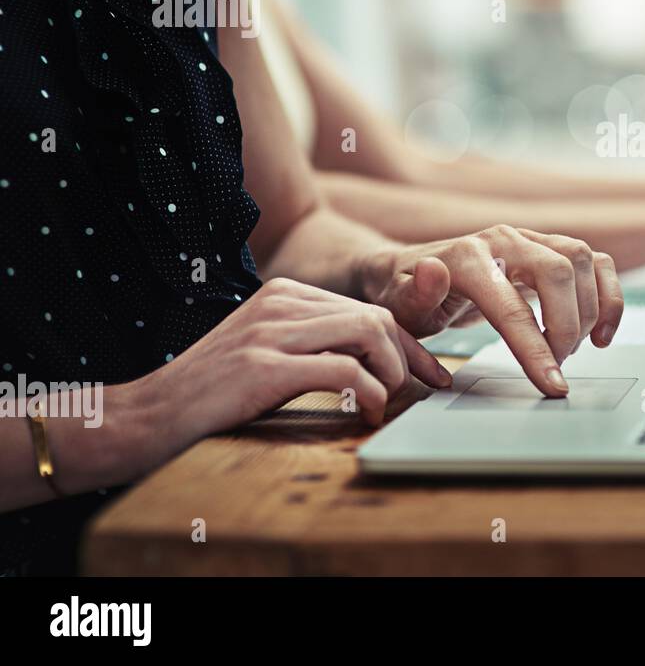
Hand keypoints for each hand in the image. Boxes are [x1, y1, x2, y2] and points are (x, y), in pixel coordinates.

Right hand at [133, 278, 452, 446]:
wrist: (150, 413)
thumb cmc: (213, 391)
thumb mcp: (267, 351)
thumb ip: (312, 344)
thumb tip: (376, 361)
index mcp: (283, 294)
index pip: (366, 308)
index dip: (407, 342)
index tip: (431, 371)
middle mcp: (280, 303)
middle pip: (375, 316)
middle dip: (409, 355)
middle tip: (423, 388)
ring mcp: (271, 331)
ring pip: (368, 333)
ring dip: (392, 371)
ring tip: (389, 400)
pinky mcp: (264, 366)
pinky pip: (344, 369)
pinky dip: (371, 391)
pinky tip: (370, 410)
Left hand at [360, 226, 623, 397]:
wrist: (410, 269)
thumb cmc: (404, 293)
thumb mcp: (397, 304)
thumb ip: (415, 294)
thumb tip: (432, 271)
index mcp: (467, 257)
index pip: (510, 304)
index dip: (535, 347)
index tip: (553, 383)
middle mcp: (504, 240)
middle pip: (559, 271)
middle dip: (567, 326)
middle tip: (557, 364)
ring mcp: (530, 240)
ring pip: (583, 260)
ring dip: (589, 310)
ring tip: (572, 349)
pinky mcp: (549, 249)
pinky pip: (596, 263)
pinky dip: (609, 296)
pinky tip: (601, 332)